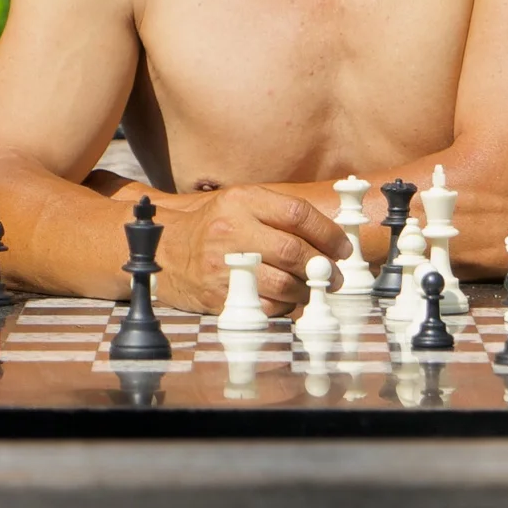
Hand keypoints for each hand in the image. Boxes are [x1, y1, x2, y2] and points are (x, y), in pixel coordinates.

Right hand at [157, 186, 349, 313]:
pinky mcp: (218, 295)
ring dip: (306, 290)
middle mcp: (232, 230)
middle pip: (292, 251)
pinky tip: (286, 300)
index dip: (328, 233)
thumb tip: (330, 235)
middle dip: (322, 267)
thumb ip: (279, 213)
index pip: (297, 214)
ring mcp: (223, 265)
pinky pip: (264, 306)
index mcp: (242, 201)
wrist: (165, 250)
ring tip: (312, 290)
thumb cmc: (213, 226)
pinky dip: (283, 306)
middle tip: (334, 276)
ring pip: (282, 283)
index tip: (342, 248)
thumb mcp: (240, 204)